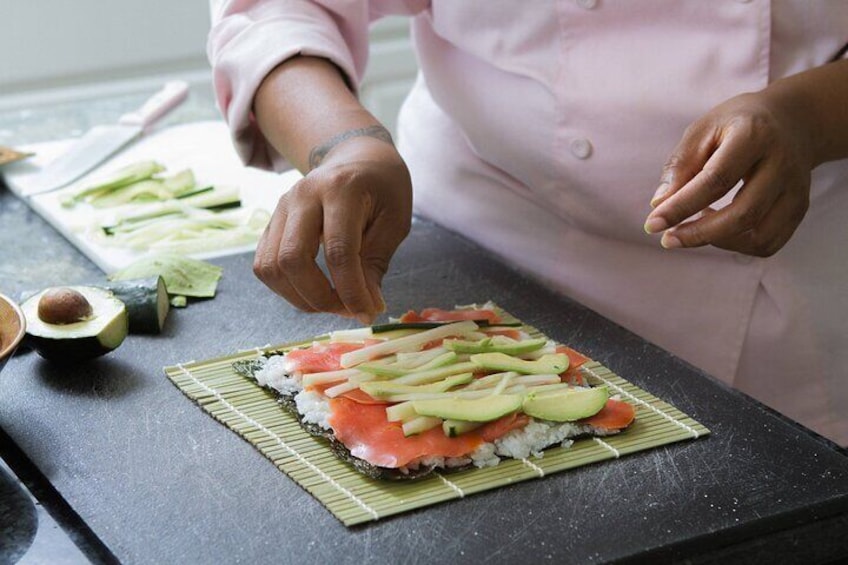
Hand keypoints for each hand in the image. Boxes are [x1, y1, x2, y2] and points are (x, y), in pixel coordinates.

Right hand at [253, 137, 411, 323]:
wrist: (356, 157)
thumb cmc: (383, 189)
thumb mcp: (395, 223)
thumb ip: (376, 264)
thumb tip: (365, 308)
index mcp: (341, 189)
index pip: (339, 251)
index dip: (351, 291)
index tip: (368, 313)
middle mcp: (303, 195)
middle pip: (293, 260)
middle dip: (320, 298)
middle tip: (348, 309)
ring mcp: (281, 208)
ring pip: (271, 267)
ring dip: (300, 298)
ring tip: (332, 303)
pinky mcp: (271, 223)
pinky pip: (264, 265)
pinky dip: (286, 289)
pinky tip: (314, 292)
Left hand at [644, 91, 814, 256]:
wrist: (792, 119)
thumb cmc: (737, 125)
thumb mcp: (703, 130)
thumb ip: (680, 166)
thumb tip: (658, 206)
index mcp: (754, 136)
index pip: (715, 180)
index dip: (681, 207)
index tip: (652, 224)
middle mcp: (782, 164)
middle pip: (743, 214)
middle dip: (699, 234)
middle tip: (668, 239)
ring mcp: (796, 189)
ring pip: (759, 236)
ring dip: (719, 241)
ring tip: (695, 225)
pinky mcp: (800, 207)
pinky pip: (769, 242)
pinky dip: (738, 245)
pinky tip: (719, 228)